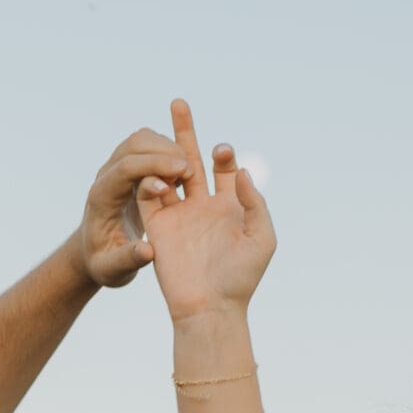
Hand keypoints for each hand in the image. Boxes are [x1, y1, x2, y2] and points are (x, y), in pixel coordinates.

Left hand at [76, 127, 194, 289]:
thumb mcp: (112, 270)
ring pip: (143, 138)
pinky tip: (184, 175)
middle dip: (165, 151)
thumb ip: (127, 261)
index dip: (154, 166)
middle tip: (191, 171)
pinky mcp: (130, 165)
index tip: (182, 174)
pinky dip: (169, 152)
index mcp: (102, 197)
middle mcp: (107, 176)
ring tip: (189, 172)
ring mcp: (117, 167)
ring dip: (169, 147)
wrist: (94, 250)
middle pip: (135, 144)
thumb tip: (147, 250)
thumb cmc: (105, 262)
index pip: (126, 168)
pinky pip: (150, 145)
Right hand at [134, 98, 276, 323]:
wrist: (210, 308)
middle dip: (185, 132)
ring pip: (168, 173)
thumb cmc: (241, 278)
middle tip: (177, 103)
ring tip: (160, 136)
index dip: (223, 154)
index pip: (224, 167)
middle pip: (192, 160)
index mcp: (229, 206)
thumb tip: (244, 171)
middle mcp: (202, 206)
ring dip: (163, 152)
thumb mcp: (262, 238)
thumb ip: (256, 203)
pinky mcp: (157, 226)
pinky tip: (156, 173)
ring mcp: (178, 214)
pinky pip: (149, 195)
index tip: (222, 152)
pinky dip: (150, 180)